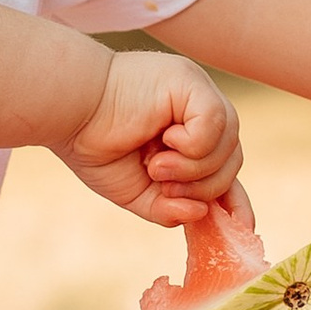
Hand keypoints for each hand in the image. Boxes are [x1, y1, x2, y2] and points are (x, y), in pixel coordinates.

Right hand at [58, 47, 241, 222]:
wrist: (67, 111)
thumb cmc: (93, 144)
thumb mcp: (135, 190)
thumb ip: (168, 207)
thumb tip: (201, 213)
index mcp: (188, 133)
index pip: (227, 167)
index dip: (236, 199)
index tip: (243, 227)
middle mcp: (198, 111)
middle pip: (232, 161)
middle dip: (202, 186)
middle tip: (162, 182)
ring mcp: (197, 93)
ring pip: (229, 146)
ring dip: (193, 168)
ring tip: (155, 164)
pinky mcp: (191, 81)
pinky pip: (216, 123)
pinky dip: (194, 146)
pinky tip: (166, 140)